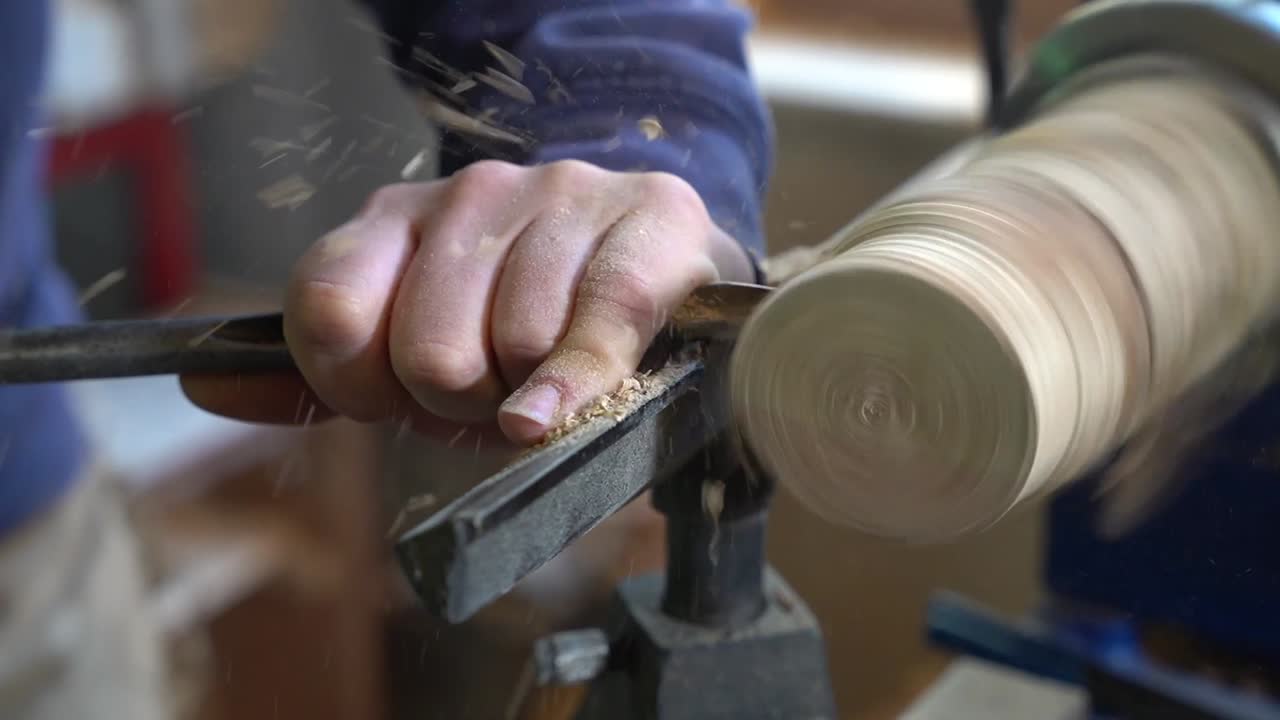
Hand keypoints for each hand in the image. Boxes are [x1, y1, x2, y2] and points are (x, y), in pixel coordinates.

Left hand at [182, 160, 753, 444]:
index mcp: (398, 221)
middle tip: (495, 394)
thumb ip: (321, 376)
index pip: (327, 305)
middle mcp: (472, 193)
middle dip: (462, 404)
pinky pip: (593, 327)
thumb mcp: (415, 360)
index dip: (358, 383)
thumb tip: (205, 392)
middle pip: (428, 352)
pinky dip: (573, 389)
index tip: (397, 399)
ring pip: (513, 348)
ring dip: (532, 397)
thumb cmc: (526, 330)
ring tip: (555, 377)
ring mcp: (560, 196)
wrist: (659, 272)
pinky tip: (558, 410)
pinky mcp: (647, 218)